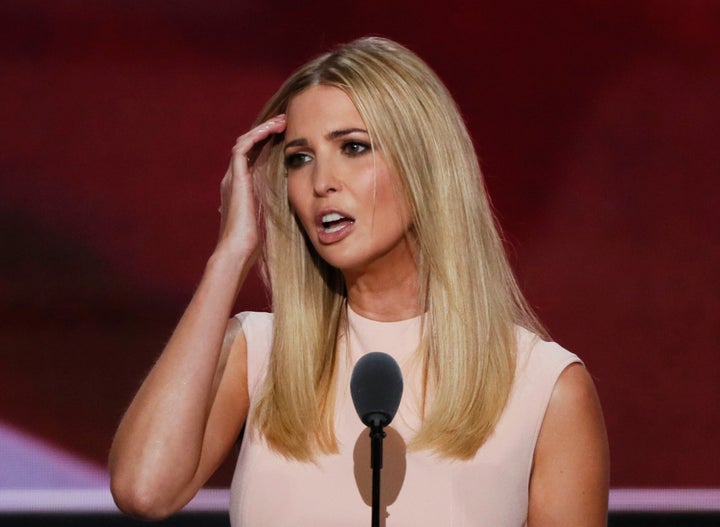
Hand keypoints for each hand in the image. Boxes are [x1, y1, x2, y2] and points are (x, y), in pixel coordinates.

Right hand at [216, 114, 285, 259]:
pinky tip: (272, 129)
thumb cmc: (254, 242)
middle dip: (267, 132)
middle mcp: (234, 179)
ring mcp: (232, 177)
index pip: (254, 157)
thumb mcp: (268, 217)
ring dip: (263, 129)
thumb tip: (294, 204)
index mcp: (242, 188)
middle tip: (287, 122)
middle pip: (249, 146)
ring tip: (282, 121)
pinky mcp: (235, 178)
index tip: (288, 136)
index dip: (269, 144)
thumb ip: (274, 206)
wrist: (238, 250)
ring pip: (245, 142)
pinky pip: (242, 147)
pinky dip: (256, 135)